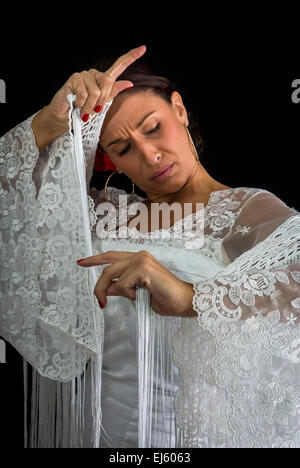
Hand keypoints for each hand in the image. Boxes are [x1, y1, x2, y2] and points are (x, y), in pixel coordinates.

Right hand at [47, 45, 145, 121]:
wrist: (65, 118)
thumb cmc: (83, 112)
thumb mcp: (101, 105)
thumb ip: (113, 92)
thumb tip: (129, 83)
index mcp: (104, 80)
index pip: (119, 66)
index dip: (131, 57)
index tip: (143, 48)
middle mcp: (94, 75)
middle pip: (108, 82)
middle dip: (101, 100)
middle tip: (93, 110)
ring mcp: (84, 75)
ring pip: (95, 92)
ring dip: (89, 106)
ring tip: (83, 109)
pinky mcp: (74, 79)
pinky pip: (84, 94)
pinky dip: (81, 104)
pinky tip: (75, 104)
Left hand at [77, 250, 196, 317]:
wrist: (184, 302)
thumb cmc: (165, 298)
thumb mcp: (136, 294)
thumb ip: (121, 287)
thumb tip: (105, 288)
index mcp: (139, 259)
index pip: (112, 256)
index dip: (95, 259)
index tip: (81, 262)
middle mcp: (139, 255)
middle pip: (107, 267)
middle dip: (99, 286)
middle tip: (99, 302)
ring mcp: (141, 260)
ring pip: (112, 276)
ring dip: (117, 292)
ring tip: (134, 298)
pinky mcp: (143, 268)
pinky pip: (122, 285)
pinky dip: (129, 294)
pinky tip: (144, 294)